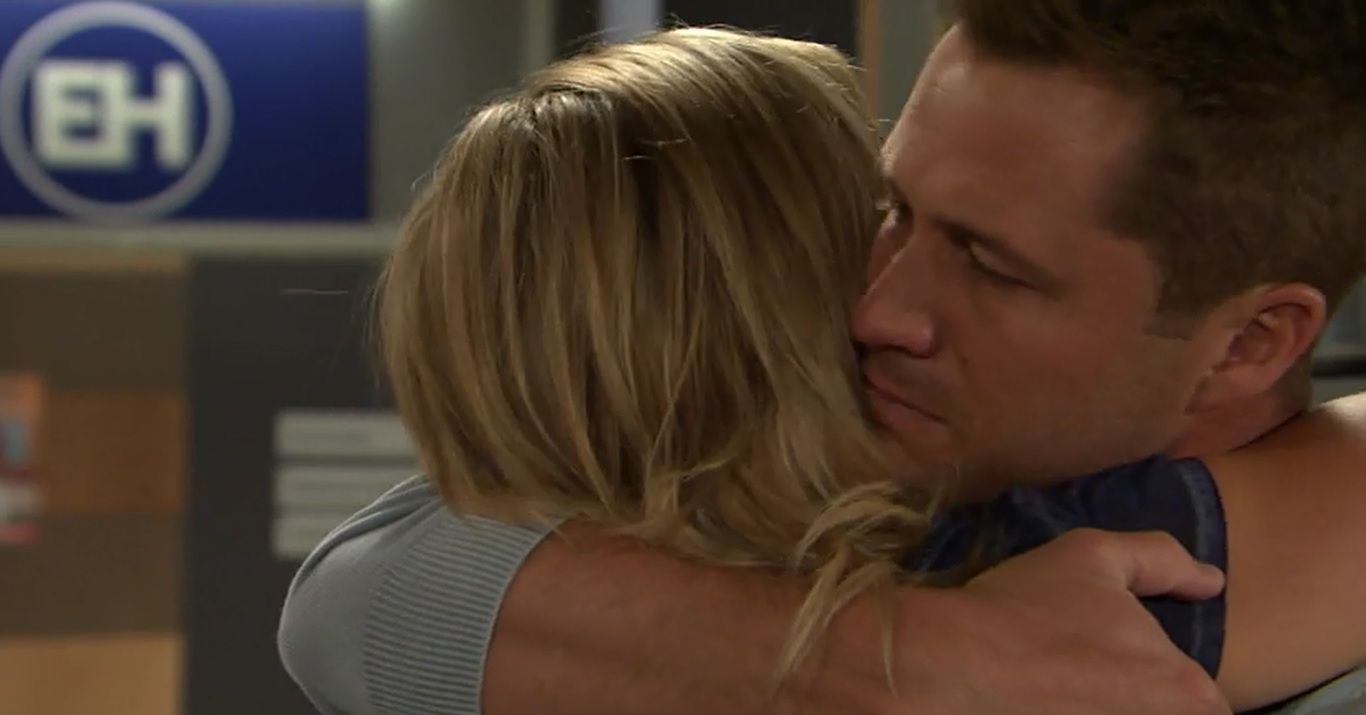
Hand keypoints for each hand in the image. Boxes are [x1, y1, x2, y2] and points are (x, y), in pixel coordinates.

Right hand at [893, 529, 1230, 714]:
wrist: (948, 666)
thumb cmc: (1024, 608)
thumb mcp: (1091, 556)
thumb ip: (1162, 559)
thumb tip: (1211, 581)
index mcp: (1190, 692)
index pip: (1205, 705)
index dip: (1163, 690)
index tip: (1119, 676)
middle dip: (1134, 704)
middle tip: (1087, 690)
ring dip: (1103, 711)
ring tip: (1060, 700)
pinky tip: (1043, 708)